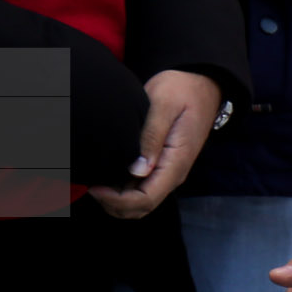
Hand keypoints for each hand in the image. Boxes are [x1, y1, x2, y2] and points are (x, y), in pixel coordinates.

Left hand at [91, 69, 221, 218]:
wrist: (201, 84)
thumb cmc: (182, 89)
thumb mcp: (164, 104)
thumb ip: (152, 135)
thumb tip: (138, 170)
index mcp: (176, 162)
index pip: (146, 199)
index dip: (118, 201)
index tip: (95, 187)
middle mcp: (173, 174)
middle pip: (141, 207)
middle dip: (113, 204)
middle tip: (90, 185)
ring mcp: (167, 171)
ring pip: (139, 201)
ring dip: (115, 199)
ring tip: (94, 181)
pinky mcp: (161, 165)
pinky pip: (140, 188)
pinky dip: (121, 189)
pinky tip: (106, 173)